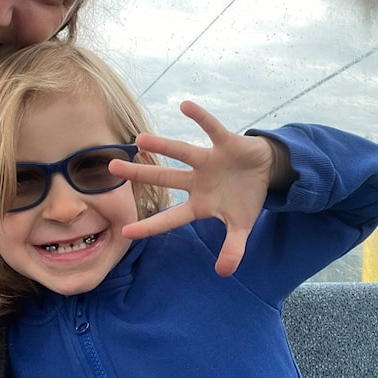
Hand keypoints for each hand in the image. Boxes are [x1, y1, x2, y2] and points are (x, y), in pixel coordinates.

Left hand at [109, 100, 284, 276]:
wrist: (266, 170)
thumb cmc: (246, 197)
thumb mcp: (242, 226)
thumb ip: (233, 248)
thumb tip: (224, 272)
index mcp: (199, 204)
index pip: (171, 218)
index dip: (150, 226)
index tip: (125, 232)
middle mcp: (197, 180)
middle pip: (165, 179)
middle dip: (140, 175)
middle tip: (111, 167)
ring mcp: (209, 161)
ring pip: (182, 152)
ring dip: (163, 146)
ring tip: (139, 138)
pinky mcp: (225, 143)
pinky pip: (211, 128)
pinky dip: (200, 118)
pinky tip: (184, 105)